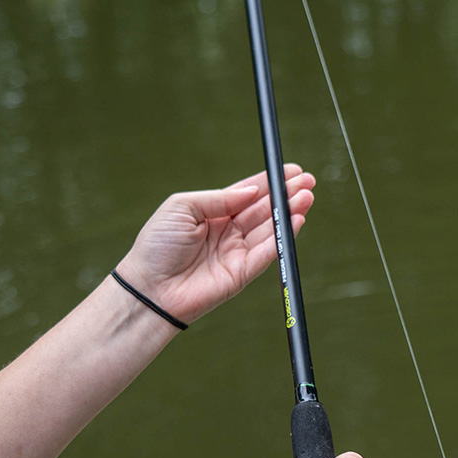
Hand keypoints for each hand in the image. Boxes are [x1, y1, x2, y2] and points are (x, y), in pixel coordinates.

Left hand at [117, 165, 315, 326]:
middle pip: (264, 210)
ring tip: (306, 196)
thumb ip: (218, 198)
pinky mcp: (242, 274)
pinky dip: (282, 238)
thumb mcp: (183, 206)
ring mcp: (236, 253)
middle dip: (286, 195)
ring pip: (269, 230)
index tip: (291, 170)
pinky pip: (267, 253)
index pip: (248, 195)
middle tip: (307, 181)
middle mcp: (228, 232)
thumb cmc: (157, 245)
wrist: (150, 287)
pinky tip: (296, 220)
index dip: (269, 182)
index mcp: (213, 213)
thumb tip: (250, 190)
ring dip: (289, 212)